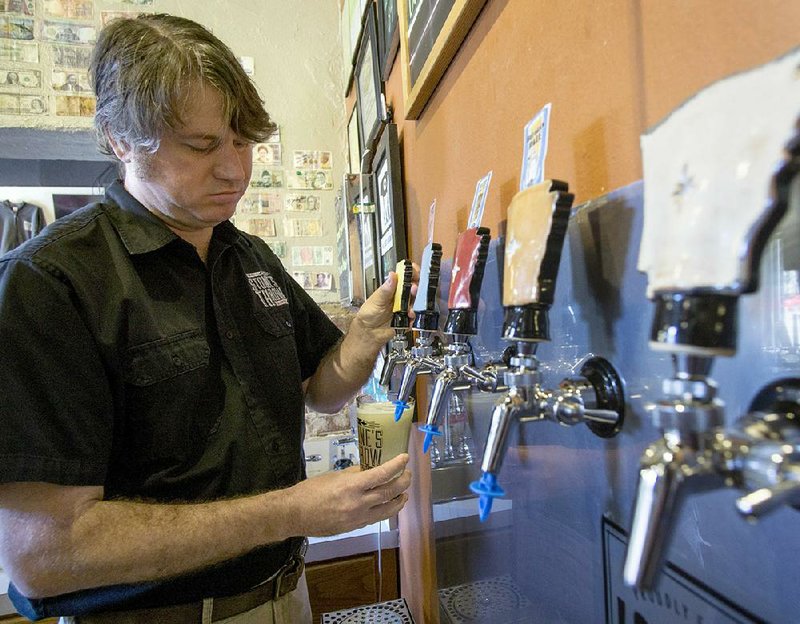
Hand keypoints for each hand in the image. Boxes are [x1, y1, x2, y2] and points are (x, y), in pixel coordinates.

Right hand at [287, 453, 411, 536]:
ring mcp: (357, 518)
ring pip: (388, 510)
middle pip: (389, 493)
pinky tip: (388, 506)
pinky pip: (376, 518)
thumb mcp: (334, 476)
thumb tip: (370, 469)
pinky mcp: (354, 527)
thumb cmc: (310, 491)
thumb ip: (355, 474)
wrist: (295, 514)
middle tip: (407, 475)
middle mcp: (358, 504)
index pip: (382, 474)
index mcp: (351, 486)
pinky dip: (386, 510)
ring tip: (404, 493)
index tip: (405, 458)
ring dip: (399, 500)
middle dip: (402, 482)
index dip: (396, 465)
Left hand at [354, 266, 419, 346]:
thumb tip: (392, 275)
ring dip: (414, 302)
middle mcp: (399, 296)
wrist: (369, 333)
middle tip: (414, 288)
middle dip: (416, 287)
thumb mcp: (376, 300)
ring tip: (409, 306)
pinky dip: (413, 316)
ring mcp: (403, 307)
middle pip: (413, 287)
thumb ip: (386, 290)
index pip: (403, 276)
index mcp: (391, 288)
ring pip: (415, 301)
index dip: (410, 272)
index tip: (414, 271)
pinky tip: (408, 316)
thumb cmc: (368, 315)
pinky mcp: (406, 318)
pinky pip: (414, 315)